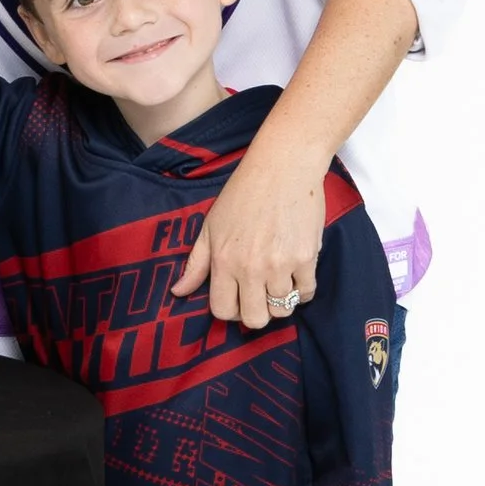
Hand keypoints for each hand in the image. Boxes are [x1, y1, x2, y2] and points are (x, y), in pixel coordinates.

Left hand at [174, 139, 323, 328]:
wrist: (283, 166)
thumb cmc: (243, 193)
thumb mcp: (210, 226)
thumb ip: (196, 263)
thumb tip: (178, 292)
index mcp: (223, 261)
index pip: (223, 310)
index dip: (230, 311)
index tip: (237, 299)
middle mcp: (250, 268)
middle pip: (254, 319)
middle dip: (256, 313)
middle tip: (259, 296)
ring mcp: (280, 265)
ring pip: (282, 310)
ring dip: (280, 300)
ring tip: (277, 280)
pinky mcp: (307, 258)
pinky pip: (306, 293)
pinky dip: (302, 290)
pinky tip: (295, 274)